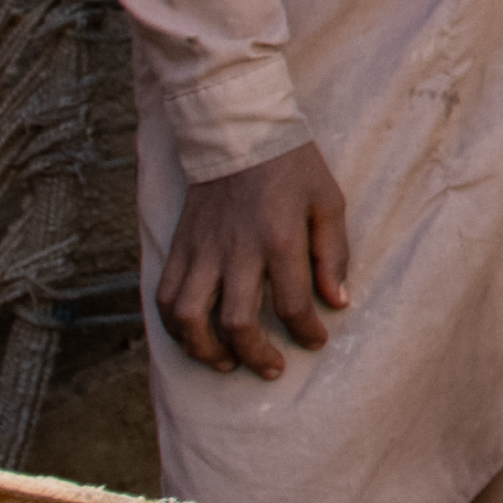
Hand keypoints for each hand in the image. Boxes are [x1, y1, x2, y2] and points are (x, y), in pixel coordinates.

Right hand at [160, 144, 351, 379]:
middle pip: (237, 323)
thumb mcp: (328, 202)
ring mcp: (201, 250)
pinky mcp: (178, 246)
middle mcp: (236, 250)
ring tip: (226, 363)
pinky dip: (174, 327)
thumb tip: (337, 302)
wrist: (237, 132)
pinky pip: (165, 297)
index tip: (316, 342)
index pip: (292, 304)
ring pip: (189, 318)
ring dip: (206, 350)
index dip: (306, 332)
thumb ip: (333, 255)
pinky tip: (194, 337)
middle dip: (256, 356)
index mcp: (280, 238)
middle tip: (271, 369)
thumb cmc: (291, 167)